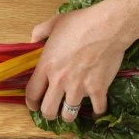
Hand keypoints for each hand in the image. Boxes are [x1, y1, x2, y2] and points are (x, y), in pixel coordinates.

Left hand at [25, 6, 129, 121]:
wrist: (108, 26)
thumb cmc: (81, 22)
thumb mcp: (54, 23)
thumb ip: (39, 32)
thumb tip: (33, 40)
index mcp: (47, 66)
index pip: (32, 94)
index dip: (31, 103)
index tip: (34, 105)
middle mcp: (60, 81)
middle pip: (48, 110)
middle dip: (48, 113)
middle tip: (53, 110)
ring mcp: (79, 88)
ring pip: (69, 115)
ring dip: (69, 115)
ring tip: (71, 110)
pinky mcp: (98, 89)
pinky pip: (97, 110)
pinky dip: (97, 113)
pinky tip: (96, 111)